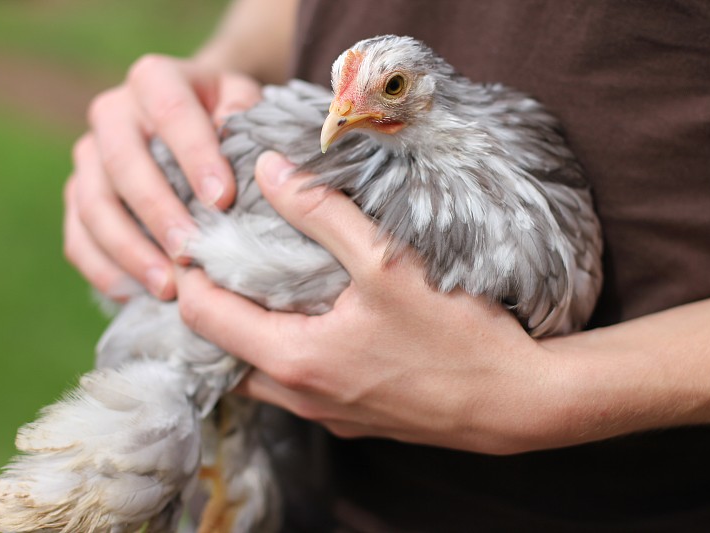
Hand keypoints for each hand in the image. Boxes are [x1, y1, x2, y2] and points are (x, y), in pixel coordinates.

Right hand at [63, 54, 261, 299]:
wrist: (195, 123)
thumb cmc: (228, 119)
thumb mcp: (245, 105)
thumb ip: (246, 118)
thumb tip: (246, 149)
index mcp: (156, 79)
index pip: (172, 112)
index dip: (195, 156)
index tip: (222, 200)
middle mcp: (113, 112)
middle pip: (123, 163)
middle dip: (158, 213)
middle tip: (191, 253)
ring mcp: (89, 155)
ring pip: (93, 205)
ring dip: (128, 250)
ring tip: (167, 287)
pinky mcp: (77, 195)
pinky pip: (77, 235)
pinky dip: (102, 268)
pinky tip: (135, 294)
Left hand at [175, 152, 574, 454]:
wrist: (519, 402)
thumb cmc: (457, 336)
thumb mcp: (386, 262)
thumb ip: (321, 213)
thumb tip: (269, 170)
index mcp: (295, 359)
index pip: (204, 316)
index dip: (189, 274)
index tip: (193, 239)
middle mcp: (300, 398)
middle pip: (224, 352)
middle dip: (213, 307)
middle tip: (225, 262)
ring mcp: (328, 416)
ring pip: (261, 374)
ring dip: (251, 333)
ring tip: (265, 287)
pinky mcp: (354, 421)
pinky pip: (298, 387)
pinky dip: (287, 353)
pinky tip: (316, 323)